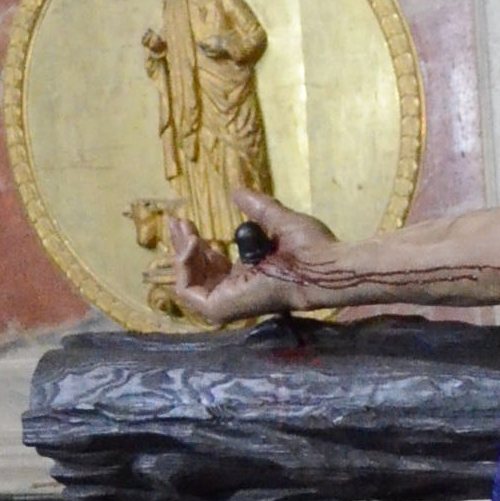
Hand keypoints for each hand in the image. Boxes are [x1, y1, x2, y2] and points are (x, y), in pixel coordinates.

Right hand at [160, 190, 342, 327]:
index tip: (187, 222)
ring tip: (187, 231)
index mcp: (249, 276)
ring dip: (181, 256)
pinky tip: (193, 245)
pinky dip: (185, 269)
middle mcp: (237, 291)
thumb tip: (237, 192)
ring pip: (188, 286)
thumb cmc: (311, 247)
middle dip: (182, 247)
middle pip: (196, 275)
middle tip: (178, 221)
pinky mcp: (224, 308)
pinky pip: (190, 294)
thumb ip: (256, 208)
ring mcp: (230, 302)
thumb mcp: (276, 220)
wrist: (321, 265)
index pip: (212, 266)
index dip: (196, 245)